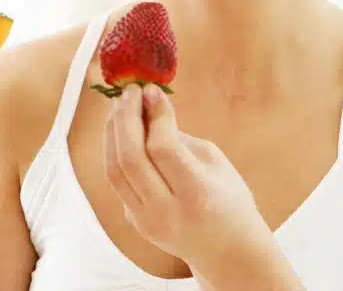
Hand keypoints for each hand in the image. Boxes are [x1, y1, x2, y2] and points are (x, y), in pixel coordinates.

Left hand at [103, 84, 284, 284]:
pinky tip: (121, 130)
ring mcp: (147, 221)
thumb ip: (179, 138)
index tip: (152, 90)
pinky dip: (115, 151)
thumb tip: (147, 106)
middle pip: (131, 159)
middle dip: (126, 118)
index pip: (163, 149)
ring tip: (120, 106)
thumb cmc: (229, 199)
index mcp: (197, 194)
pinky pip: (117, 181)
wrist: (228, 251)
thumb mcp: (216, 163)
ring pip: (115, 170)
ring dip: (113, 132)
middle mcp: (167, 211)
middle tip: (130, 91)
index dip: (155, 114)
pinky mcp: (135, 222)